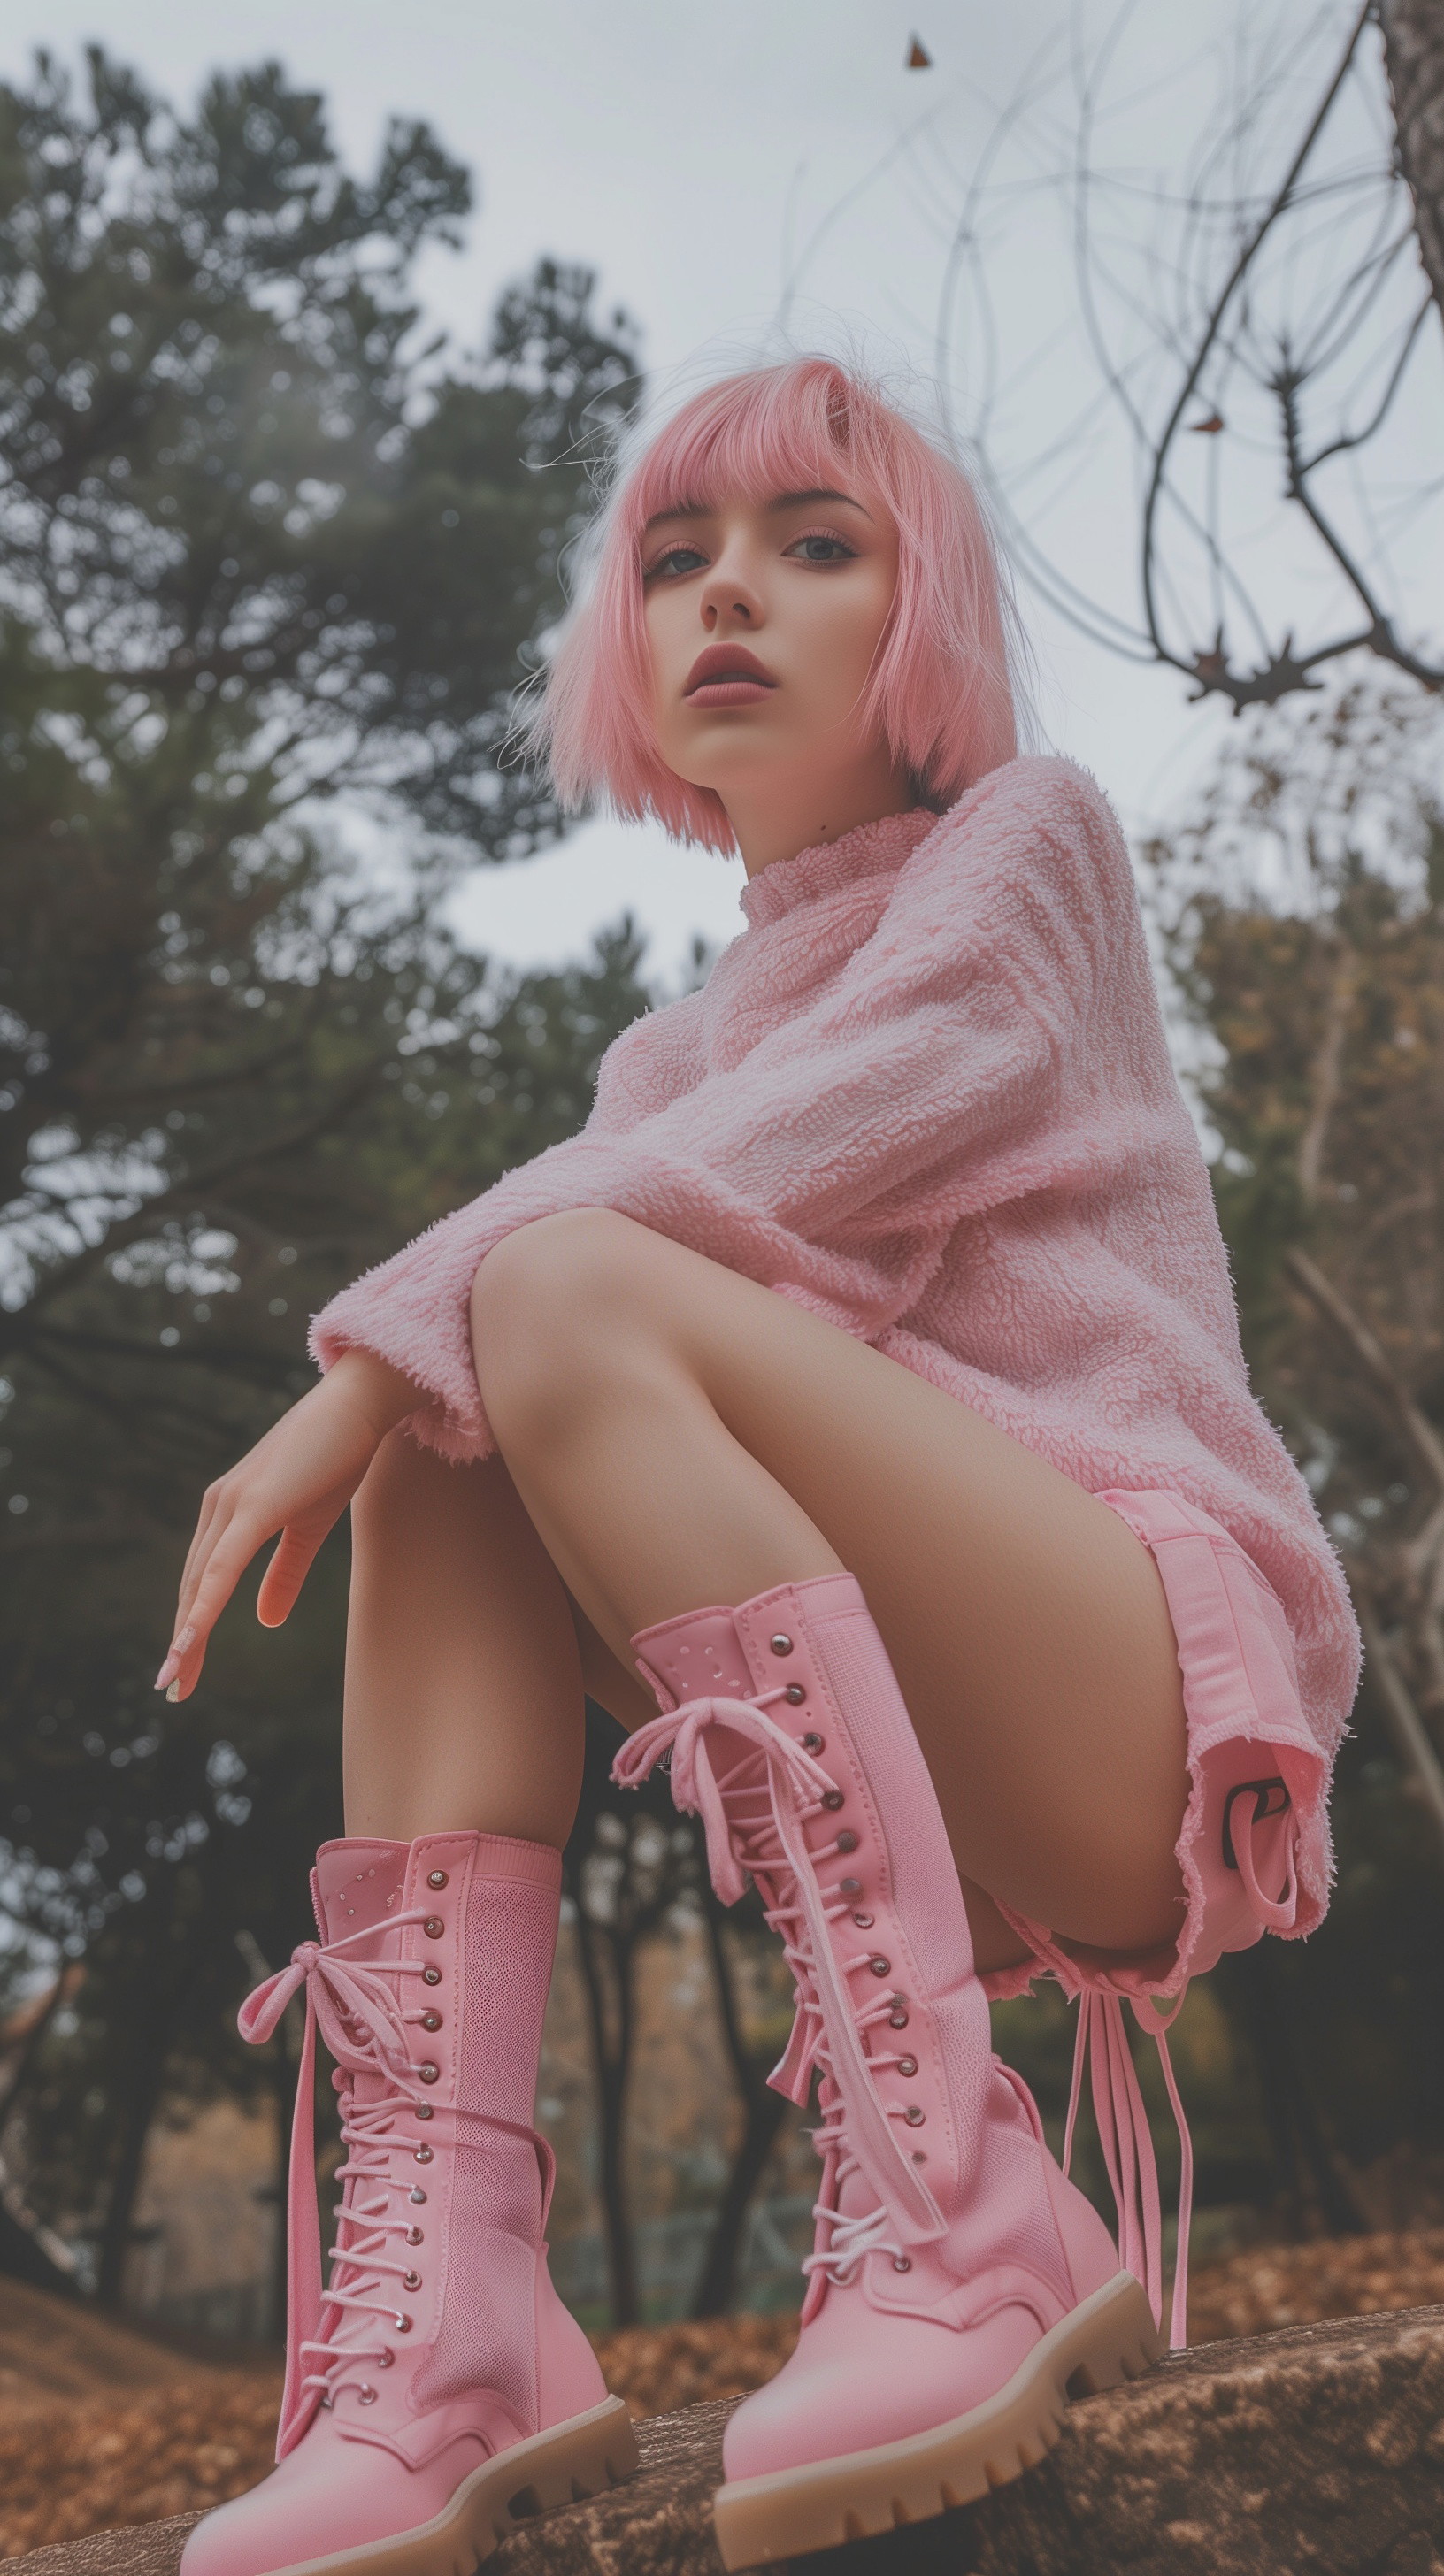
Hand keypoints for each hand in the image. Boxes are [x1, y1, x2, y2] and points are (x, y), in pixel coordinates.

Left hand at [157, 1352, 424, 1701]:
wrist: (359, 1406)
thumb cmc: (336, 1458)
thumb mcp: (309, 1527)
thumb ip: (285, 1574)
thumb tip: (265, 1621)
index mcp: (229, 1513)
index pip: (203, 1581)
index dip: (192, 1627)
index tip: (183, 1670)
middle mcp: (219, 1507)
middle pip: (194, 1588)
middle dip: (183, 1643)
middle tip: (174, 1689)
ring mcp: (232, 1504)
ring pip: (201, 1583)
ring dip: (187, 1635)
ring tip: (177, 1679)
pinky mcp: (253, 1506)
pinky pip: (223, 1566)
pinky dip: (205, 1605)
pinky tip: (192, 1638)